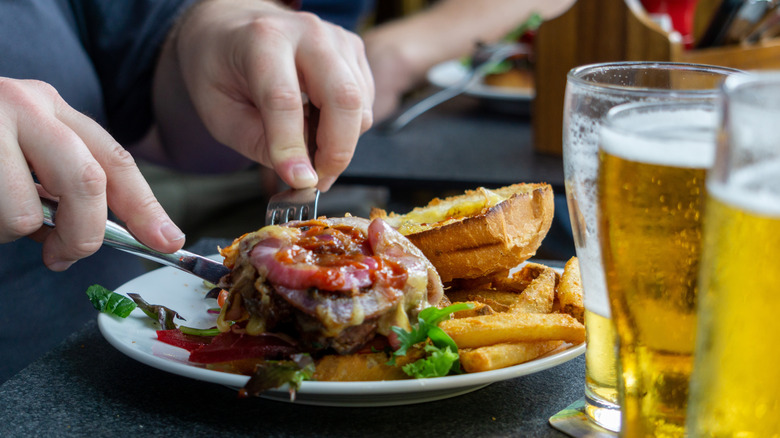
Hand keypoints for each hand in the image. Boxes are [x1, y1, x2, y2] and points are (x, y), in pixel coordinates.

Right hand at [0, 78, 184, 270]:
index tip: (168, 242)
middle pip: (88, 181)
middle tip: (64, 255)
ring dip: (11, 234)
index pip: (115, 159)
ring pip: (22, 214)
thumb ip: (65, 181)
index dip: (147, 207)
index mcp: (51, 105)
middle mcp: (24, 105)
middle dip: (84, 234)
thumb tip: (111, 235)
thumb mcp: (25, 150)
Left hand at [172, 0, 373, 190]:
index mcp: (263, 40)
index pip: (284, 99)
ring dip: (341, 143)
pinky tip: (319, 125)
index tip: (298, 182)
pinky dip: (348, 127)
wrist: (232, 25)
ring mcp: (337, 39)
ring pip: (360, 106)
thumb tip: (298, 173)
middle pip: (343, 98)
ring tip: (309, 151)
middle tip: (317, 179)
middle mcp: (307, 33)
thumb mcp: (218, 110)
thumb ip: (256, 143)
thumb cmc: (219, 65)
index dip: (292, 147)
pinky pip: (365, 102)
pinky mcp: (354, 50)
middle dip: (336, 151)